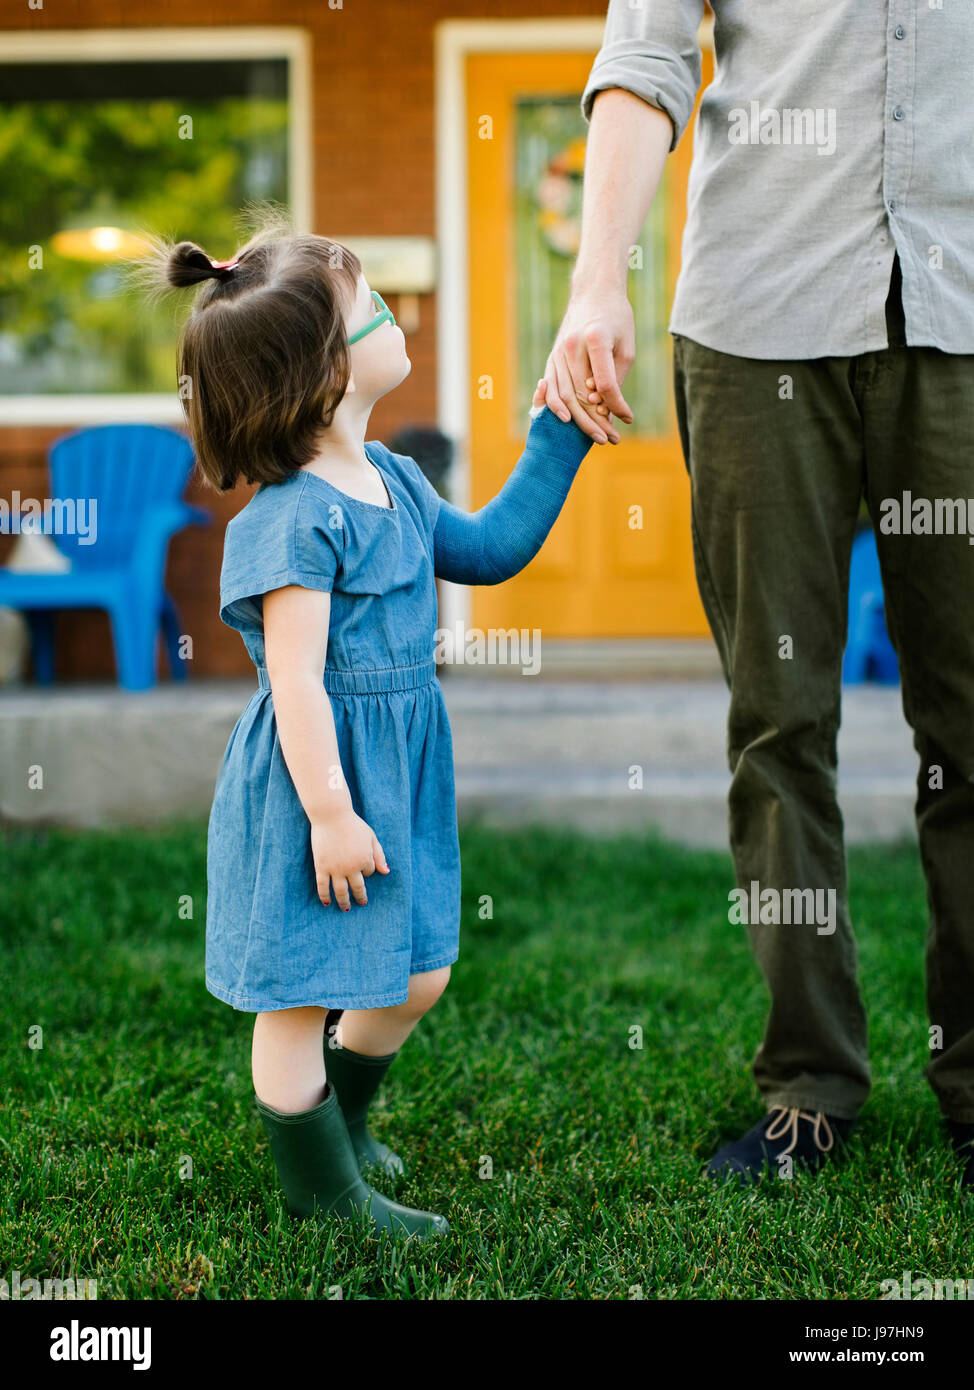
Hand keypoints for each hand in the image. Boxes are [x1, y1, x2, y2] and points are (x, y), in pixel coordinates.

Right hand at [311, 812, 389, 910]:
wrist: (331, 816)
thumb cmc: (353, 824)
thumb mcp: (371, 837)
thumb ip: (379, 855)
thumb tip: (386, 872)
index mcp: (365, 859)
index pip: (369, 872)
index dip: (366, 870)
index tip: (360, 865)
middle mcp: (351, 867)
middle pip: (358, 888)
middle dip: (361, 897)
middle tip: (362, 903)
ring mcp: (335, 869)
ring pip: (340, 892)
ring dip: (344, 902)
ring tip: (346, 909)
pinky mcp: (321, 867)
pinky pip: (322, 886)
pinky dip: (324, 896)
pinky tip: (326, 903)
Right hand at [541, 288, 635, 443]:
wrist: (593, 292)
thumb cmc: (616, 320)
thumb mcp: (625, 348)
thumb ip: (616, 380)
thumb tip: (609, 413)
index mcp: (595, 340)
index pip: (604, 385)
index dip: (616, 406)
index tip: (627, 419)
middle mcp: (572, 347)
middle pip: (582, 395)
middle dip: (596, 422)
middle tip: (610, 440)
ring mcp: (558, 352)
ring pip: (565, 396)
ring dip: (579, 420)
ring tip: (595, 436)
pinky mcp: (552, 357)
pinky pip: (551, 388)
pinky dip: (557, 407)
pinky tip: (567, 421)